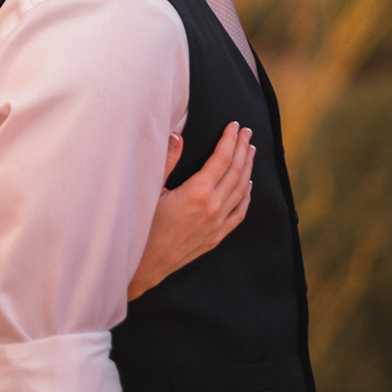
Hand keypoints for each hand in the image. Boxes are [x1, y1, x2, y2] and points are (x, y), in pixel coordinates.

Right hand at [128, 123, 253, 300]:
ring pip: (241, 190)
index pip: (221, 159)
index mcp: (197, 193)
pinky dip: (246, 196)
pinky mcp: (215, 237)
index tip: (234, 126)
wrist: (142, 265)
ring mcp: (216, 224)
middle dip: (242, 149)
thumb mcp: (149, 190)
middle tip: (247, 132)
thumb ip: (166, 162)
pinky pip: (239, 212)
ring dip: (247, 168)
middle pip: (235, 172)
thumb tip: (177, 136)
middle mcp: (212, 208)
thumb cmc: (139, 227)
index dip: (229, 140)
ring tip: (251, 151)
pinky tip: (248, 185)